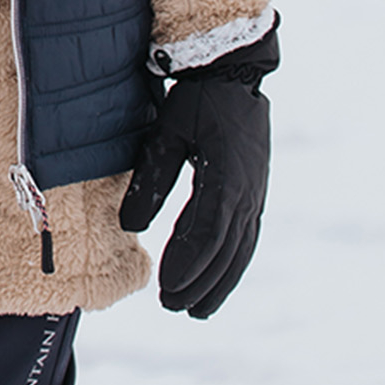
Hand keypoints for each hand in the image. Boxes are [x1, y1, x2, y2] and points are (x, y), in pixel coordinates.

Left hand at [119, 22, 277, 317]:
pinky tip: (220, 279)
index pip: (204, 235)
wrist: (234, 73)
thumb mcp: (166, 135)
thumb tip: (128, 227)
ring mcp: (256, 194)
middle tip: (173, 308)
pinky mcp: (256, 192)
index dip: (185, 265)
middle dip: (199, 283)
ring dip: (220, 282)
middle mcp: (247, 193)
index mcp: (224, 179)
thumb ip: (150, 181)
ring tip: (197, 310)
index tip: (165, 289)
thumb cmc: (195, 102)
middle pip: (225, 252)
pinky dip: (234, 263)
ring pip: (240, 250)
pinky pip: (248, 237)